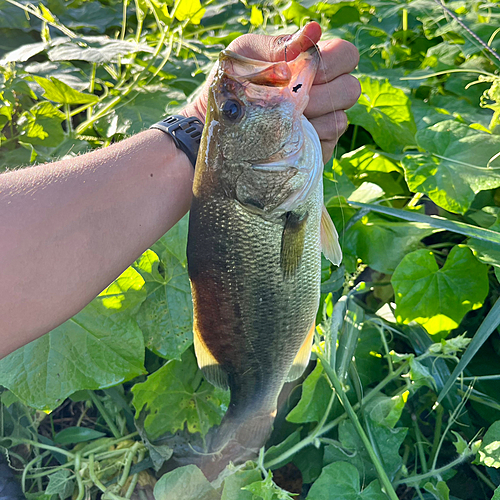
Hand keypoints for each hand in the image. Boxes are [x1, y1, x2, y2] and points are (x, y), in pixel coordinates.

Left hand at [182, 22, 359, 163]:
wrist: (215, 126)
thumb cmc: (230, 85)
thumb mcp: (246, 56)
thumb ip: (279, 46)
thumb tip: (313, 30)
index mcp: (311, 64)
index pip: (347, 56)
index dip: (334, 62)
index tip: (307, 71)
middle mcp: (324, 93)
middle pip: (351, 89)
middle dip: (324, 94)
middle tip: (292, 100)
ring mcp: (322, 122)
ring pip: (340, 119)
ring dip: (312, 118)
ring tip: (282, 119)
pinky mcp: (315, 149)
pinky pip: (327, 143)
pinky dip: (308, 138)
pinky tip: (285, 136)